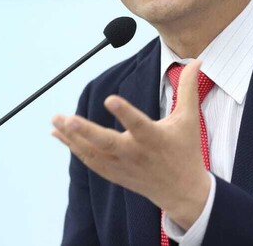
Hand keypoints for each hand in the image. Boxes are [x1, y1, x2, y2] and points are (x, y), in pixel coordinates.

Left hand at [52, 60, 210, 229]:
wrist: (182, 192)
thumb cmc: (185, 151)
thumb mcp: (189, 119)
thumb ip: (188, 89)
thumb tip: (196, 61)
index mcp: (154, 138)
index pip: (138, 124)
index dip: (124, 112)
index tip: (109, 99)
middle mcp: (135, 153)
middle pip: (106, 142)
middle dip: (84, 131)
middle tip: (65, 119)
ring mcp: (122, 165)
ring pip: (93, 152)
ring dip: (72, 138)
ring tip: (55, 121)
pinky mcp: (113, 173)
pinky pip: (89, 160)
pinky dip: (74, 148)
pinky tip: (59, 134)